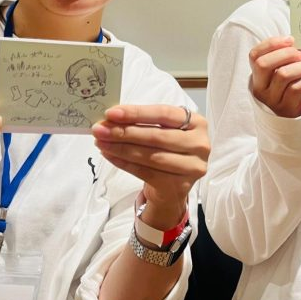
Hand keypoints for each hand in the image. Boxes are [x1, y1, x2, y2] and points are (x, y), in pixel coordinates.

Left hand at [93, 105, 209, 228]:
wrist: (174, 186)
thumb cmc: (167, 150)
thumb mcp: (163, 131)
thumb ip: (143, 123)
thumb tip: (111, 118)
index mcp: (198, 123)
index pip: (164, 114)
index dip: (136, 113)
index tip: (111, 113)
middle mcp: (200, 144)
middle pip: (157, 136)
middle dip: (124, 132)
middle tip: (100, 129)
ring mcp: (192, 167)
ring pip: (150, 156)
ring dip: (121, 148)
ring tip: (101, 142)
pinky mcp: (179, 186)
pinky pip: (146, 172)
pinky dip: (124, 163)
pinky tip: (109, 155)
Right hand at [249, 36, 300, 117]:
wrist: (292, 119)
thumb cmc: (289, 90)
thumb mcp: (280, 74)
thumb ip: (283, 59)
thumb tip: (295, 42)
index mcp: (257, 76)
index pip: (254, 56)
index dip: (271, 44)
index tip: (289, 40)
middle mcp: (260, 88)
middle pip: (264, 64)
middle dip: (287, 54)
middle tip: (300, 55)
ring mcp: (272, 99)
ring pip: (283, 75)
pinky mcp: (286, 107)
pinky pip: (296, 88)